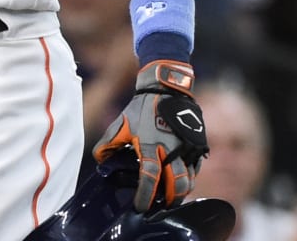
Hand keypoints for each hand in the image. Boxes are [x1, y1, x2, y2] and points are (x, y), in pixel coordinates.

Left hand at [94, 60, 206, 210]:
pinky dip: (189, 177)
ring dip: (181, 192)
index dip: (145, 195)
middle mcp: (171, 149)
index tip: (140, 207)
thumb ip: (108, 144)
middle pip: (176, 184)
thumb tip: (100, 161)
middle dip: (170, 200)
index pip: (149, 177)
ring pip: (190, 179)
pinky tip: (180, 181)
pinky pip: (195, 168)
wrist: (166, 88)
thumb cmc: (141, 108)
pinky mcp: (197, 144)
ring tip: (171, 197)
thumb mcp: (120, 124)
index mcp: (150, 145)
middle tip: (161, 206)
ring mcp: (187, 147)